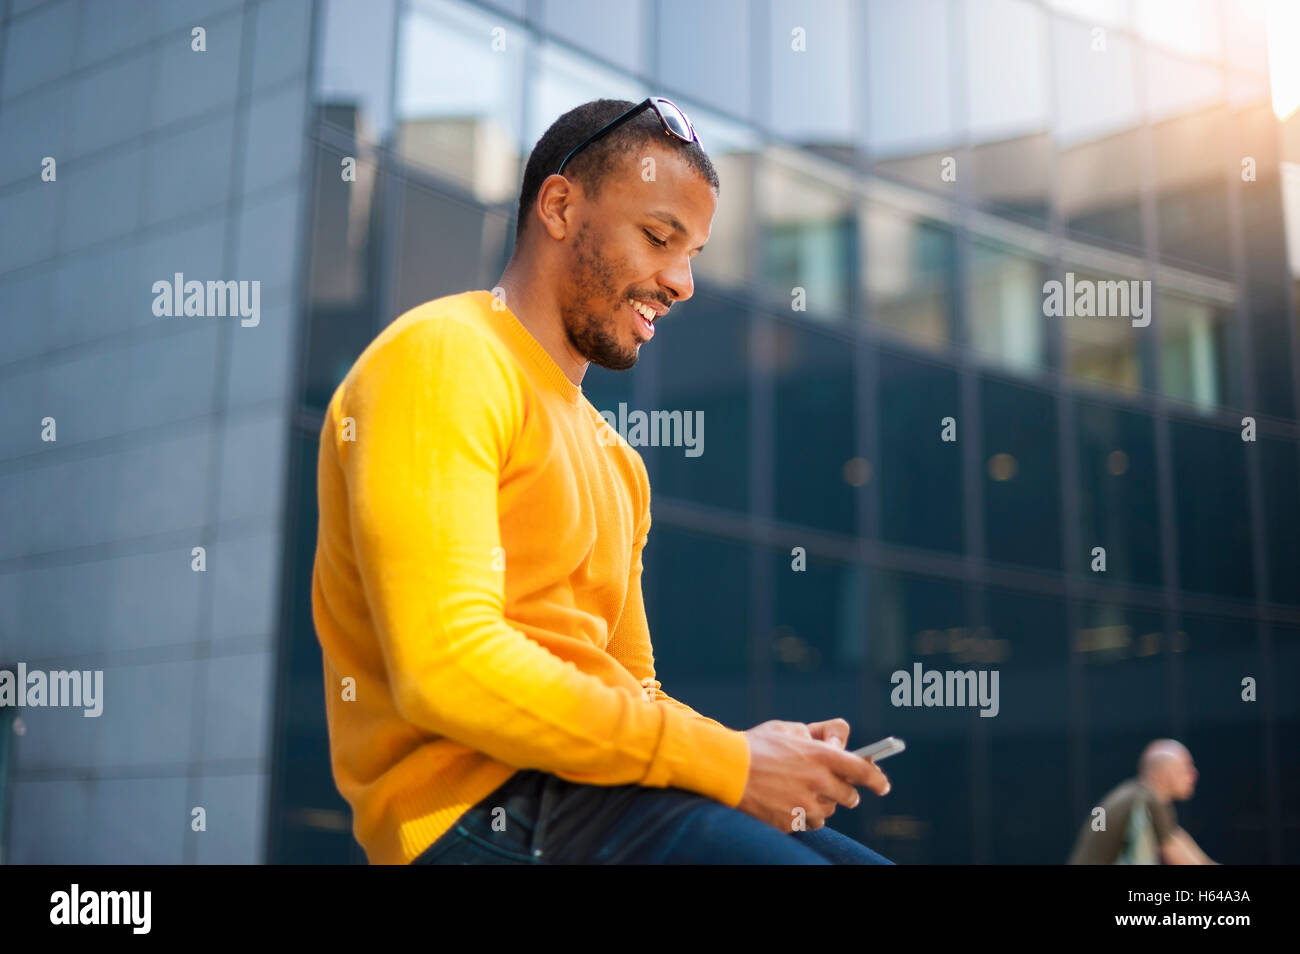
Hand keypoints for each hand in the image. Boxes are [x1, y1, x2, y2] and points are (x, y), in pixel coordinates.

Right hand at [737, 720, 890, 833]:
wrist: (726, 770)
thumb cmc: (756, 745)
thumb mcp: (788, 728)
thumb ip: (816, 734)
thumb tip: (836, 742)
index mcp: (821, 755)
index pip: (862, 770)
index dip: (877, 779)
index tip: (882, 785)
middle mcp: (818, 781)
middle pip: (849, 796)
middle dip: (845, 791)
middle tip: (830, 785)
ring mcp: (805, 804)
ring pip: (828, 812)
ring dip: (821, 804)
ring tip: (798, 791)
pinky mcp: (791, 821)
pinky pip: (808, 823)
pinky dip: (803, 815)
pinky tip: (787, 803)